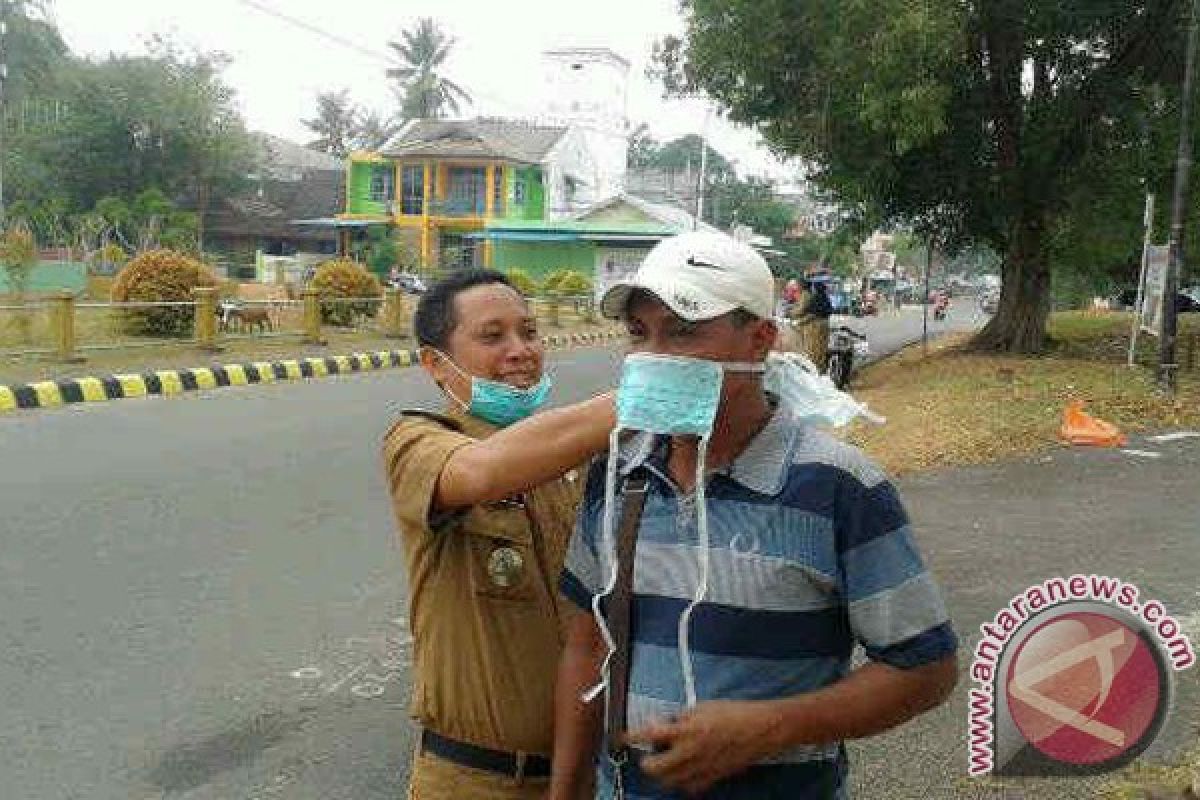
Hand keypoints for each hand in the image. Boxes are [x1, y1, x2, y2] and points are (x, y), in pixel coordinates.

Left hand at [625, 701, 783, 795]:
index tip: (621, 737)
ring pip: (670, 782)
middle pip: (654, 768)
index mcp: (686, 729)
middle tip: (648, 753)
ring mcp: (701, 768)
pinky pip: (690, 787)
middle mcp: (690, 752)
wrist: (762, 729)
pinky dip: (682, 781)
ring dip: (662, 773)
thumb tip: (664, 723)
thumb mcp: (702, 706)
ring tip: (664, 762)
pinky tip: (684, 771)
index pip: (649, 734)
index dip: (630, 736)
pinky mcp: (713, 777)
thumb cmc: (735, 713)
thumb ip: (680, 716)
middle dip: (646, 762)